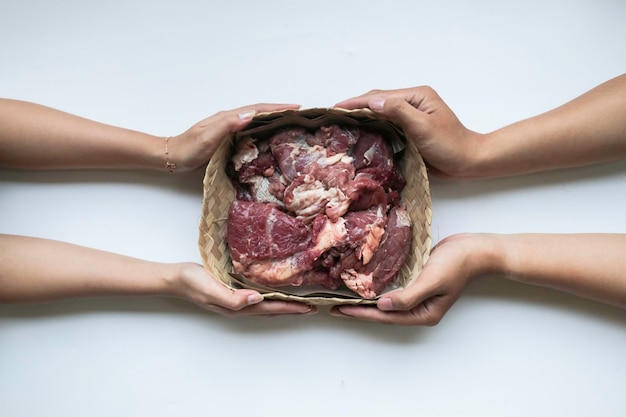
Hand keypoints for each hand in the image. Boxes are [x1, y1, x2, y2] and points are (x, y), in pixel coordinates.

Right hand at [168, 263, 314, 316]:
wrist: (176, 277)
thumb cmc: (192, 282)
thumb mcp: (211, 289)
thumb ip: (232, 298)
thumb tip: (257, 299)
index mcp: (237, 307)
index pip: (269, 308)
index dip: (289, 308)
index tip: (308, 308)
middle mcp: (239, 305)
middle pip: (271, 309)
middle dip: (292, 309)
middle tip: (312, 307)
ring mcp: (235, 299)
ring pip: (266, 304)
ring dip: (283, 304)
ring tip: (300, 303)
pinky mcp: (232, 290)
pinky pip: (257, 296)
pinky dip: (270, 296)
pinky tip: (274, 291)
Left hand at [169, 103, 299, 171]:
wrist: (172, 157)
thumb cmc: (189, 149)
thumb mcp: (207, 138)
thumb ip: (227, 126)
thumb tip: (249, 115)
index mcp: (228, 118)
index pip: (258, 109)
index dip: (277, 107)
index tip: (296, 107)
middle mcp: (230, 120)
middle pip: (259, 112)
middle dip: (280, 110)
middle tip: (299, 114)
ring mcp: (228, 129)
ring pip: (256, 120)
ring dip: (273, 119)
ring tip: (290, 123)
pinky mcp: (227, 138)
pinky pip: (250, 130)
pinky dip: (263, 129)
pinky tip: (269, 136)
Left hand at [331, 234, 500, 324]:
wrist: (476, 249)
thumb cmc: (457, 264)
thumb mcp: (432, 281)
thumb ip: (407, 296)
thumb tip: (382, 306)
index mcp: (422, 313)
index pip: (384, 316)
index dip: (361, 313)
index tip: (339, 310)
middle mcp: (418, 308)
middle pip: (382, 312)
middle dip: (359, 310)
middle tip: (334, 307)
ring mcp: (418, 295)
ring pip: (385, 301)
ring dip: (365, 299)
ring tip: (344, 298)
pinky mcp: (417, 281)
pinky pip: (392, 287)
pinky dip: (377, 286)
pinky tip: (364, 283)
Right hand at [335, 87, 482, 178]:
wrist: (468, 162)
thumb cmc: (449, 145)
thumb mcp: (423, 126)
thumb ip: (398, 111)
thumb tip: (372, 102)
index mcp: (416, 96)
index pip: (379, 96)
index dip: (356, 102)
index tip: (335, 107)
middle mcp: (412, 103)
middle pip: (377, 101)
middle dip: (355, 107)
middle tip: (332, 115)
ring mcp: (411, 116)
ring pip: (380, 113)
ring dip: (362, 117)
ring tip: (341, 123)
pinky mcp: (410, 130)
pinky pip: (386, 125)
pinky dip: (372, 127)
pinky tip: (361, 134)